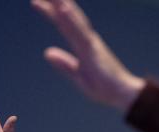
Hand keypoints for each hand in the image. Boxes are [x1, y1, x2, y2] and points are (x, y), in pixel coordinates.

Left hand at [31, 0, 145, 110]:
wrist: (123, 94)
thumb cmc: (104, 86)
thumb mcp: (78, 76)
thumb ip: (64, 63)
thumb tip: (47, 52)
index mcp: (82, 44)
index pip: (63, 24)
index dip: (49, 12)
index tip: (35, 2)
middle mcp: (87, 39)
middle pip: (68, 16)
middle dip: (55, 1)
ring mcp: (90, 42)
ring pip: (73, 20)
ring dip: (61, 5)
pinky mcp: (93, 49)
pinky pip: (80, 32)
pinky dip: (71, 20)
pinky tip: (63, 8)